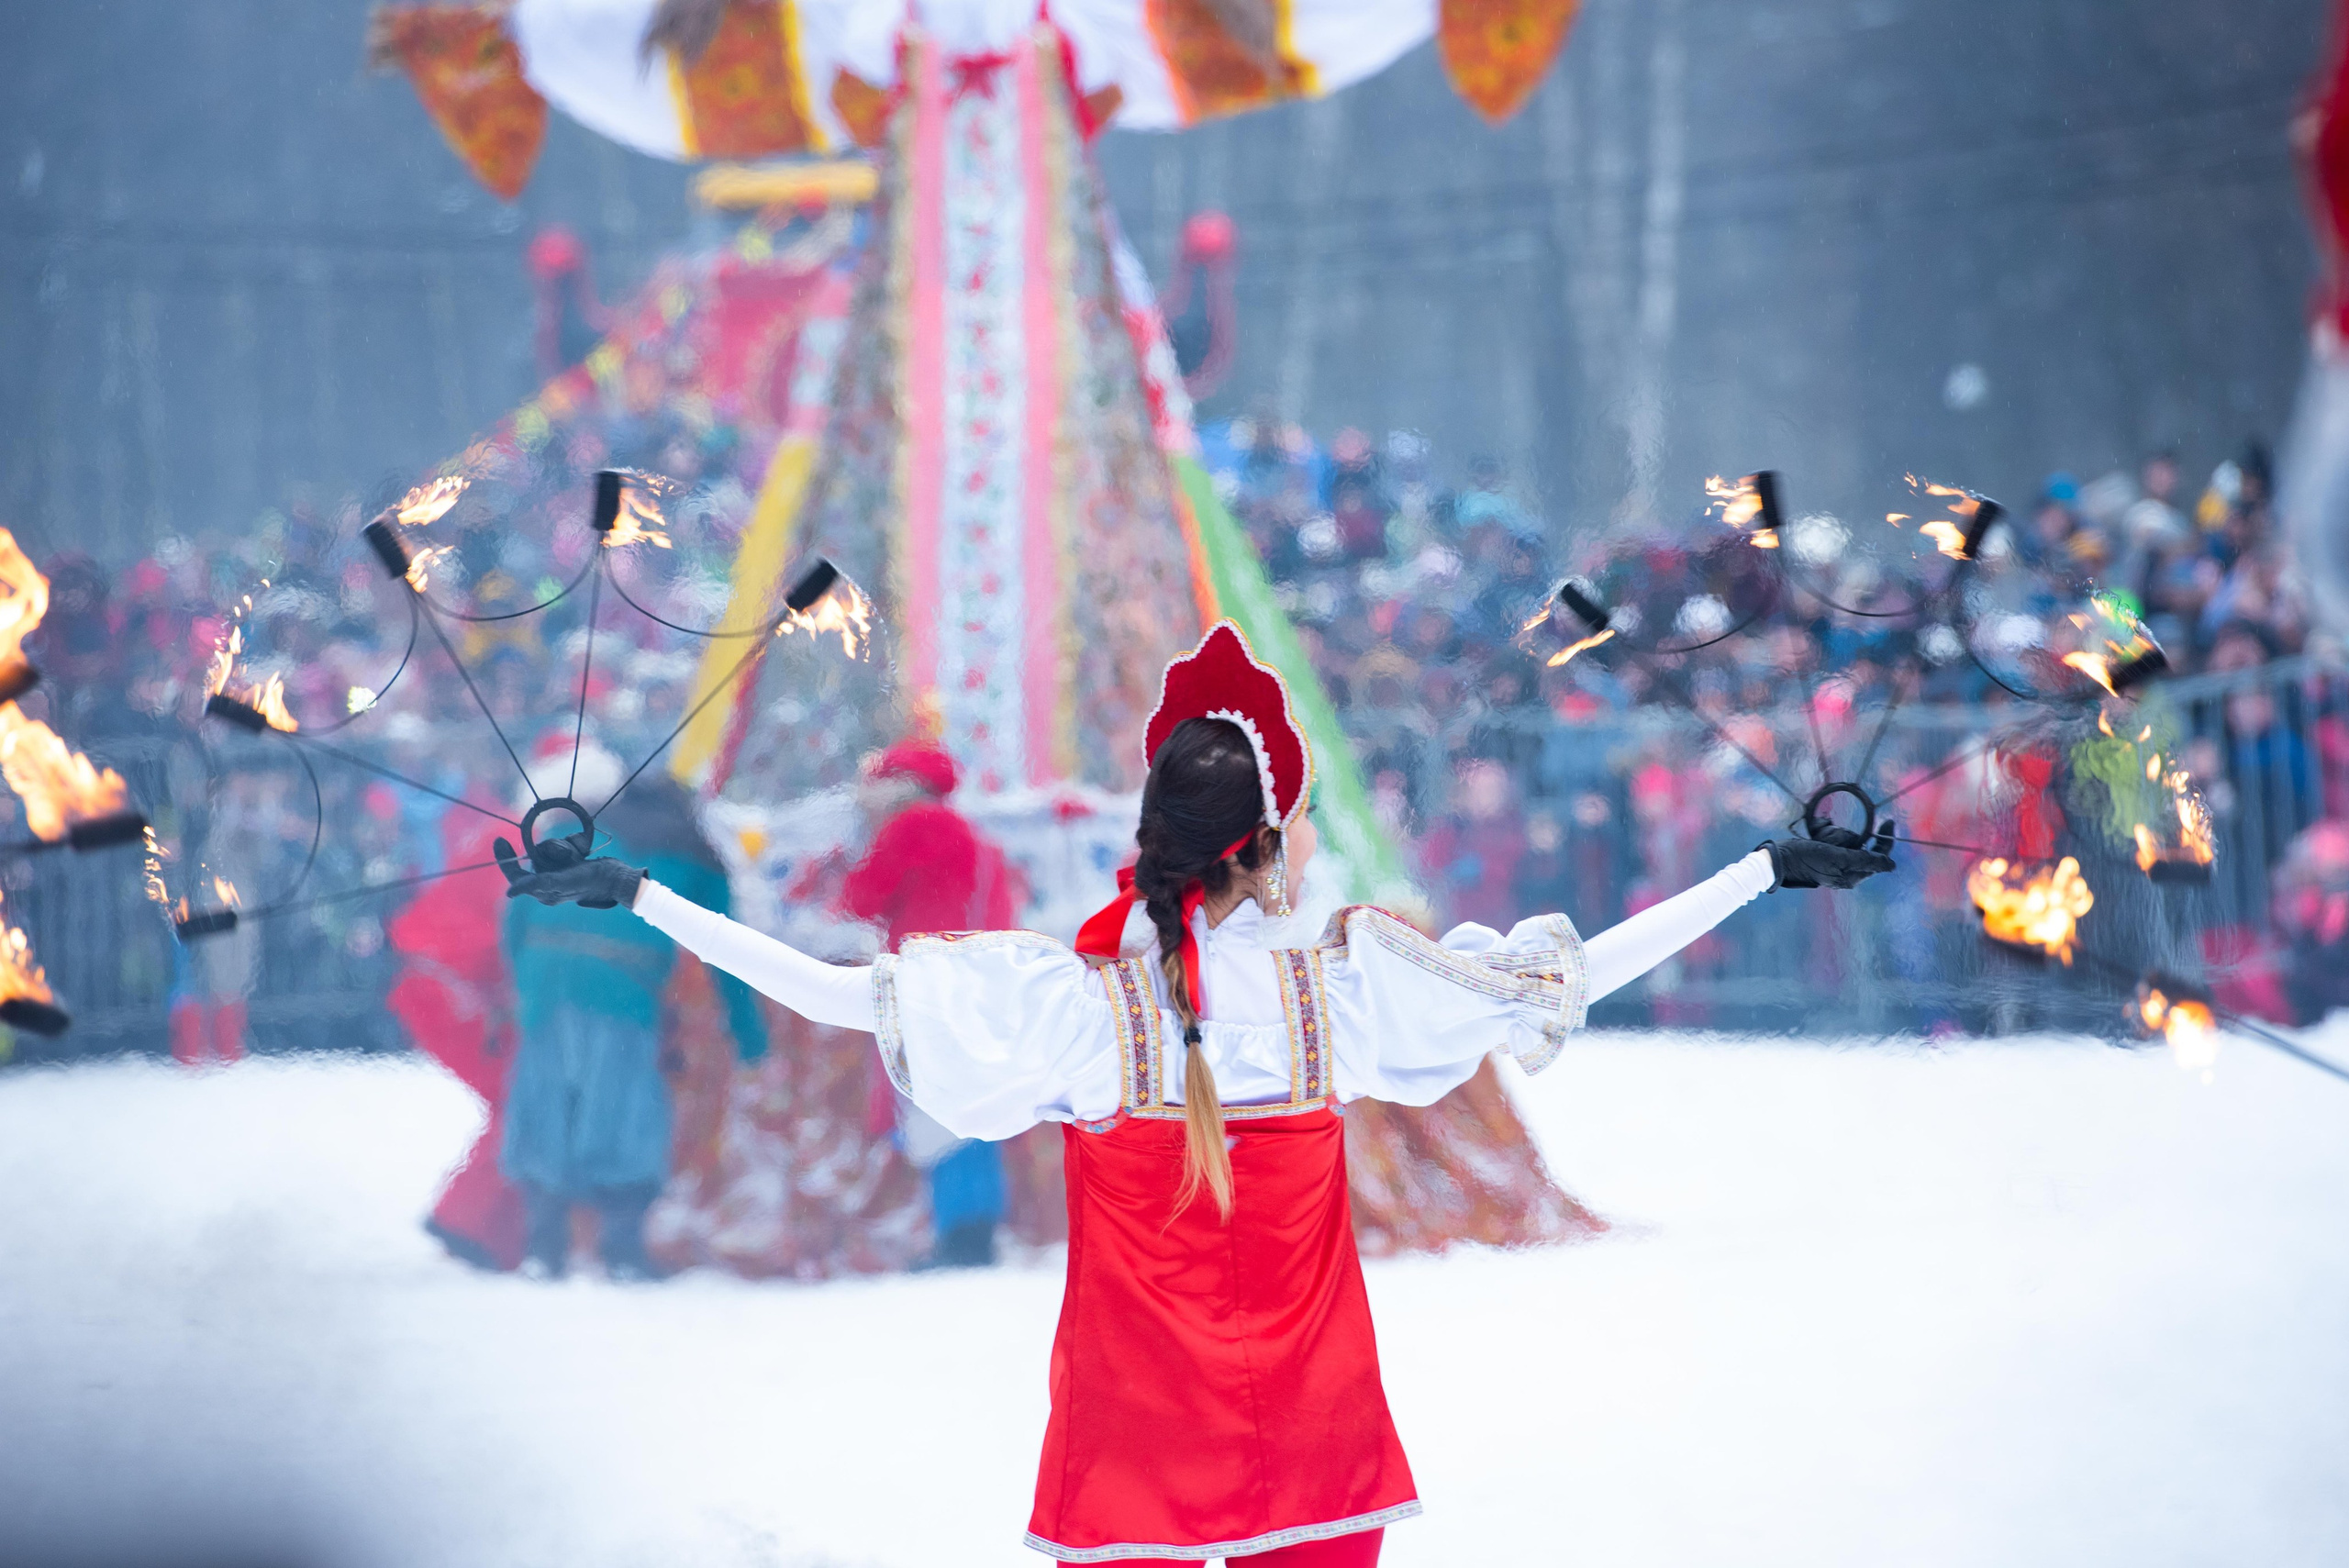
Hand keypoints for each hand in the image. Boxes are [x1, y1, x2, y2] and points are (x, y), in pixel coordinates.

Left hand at [494, 833, 644, 909]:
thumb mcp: (561, 882)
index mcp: (542, 891)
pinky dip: (575, 844)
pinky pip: (565, 844)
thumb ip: (536, 885)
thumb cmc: (589, 881)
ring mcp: (560, 870)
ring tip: (580, 855)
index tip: (500, 840)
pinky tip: (584, 853)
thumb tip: (510, 892)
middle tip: (569, 855)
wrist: (617, 877)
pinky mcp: (572, 860)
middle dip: (551, 850)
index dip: (505, 859)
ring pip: (551, 847)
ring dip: (566, 846)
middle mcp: (548, 881)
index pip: (516, 874)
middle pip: (536, 855)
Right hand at [1761, 821, 1896, 889]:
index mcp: (1853, 875)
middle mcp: (1847, 871)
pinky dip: (1829, 835)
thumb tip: (1892, 865)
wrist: (1779, 860)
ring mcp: (1836, 864)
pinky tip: (1819, 834)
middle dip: (1851, 837)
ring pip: (1848, 841)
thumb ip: (1865, 860)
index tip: (1889, 821)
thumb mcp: (1838, 858)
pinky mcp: (1825, 856)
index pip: (1879, 857)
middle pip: (1862, 847)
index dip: (1886, 840)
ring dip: (1837, 835)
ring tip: (1822, 837)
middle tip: (1834, 836)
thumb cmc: (1807, 859)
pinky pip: (1835, 840)